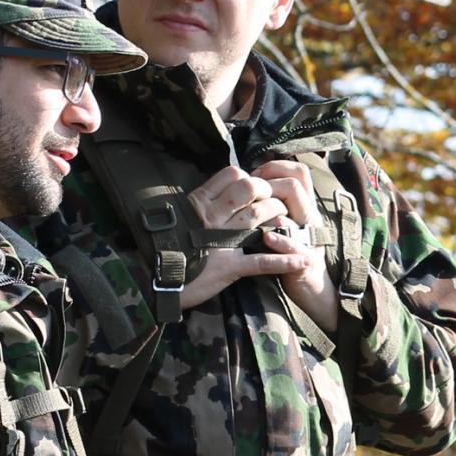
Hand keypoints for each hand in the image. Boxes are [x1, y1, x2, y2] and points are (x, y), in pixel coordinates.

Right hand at [177, 164, 307, 309]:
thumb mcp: (182, 218)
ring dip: (280, 216)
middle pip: (248, 191)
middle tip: (278, 200)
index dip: (251, 177)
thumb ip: (203, 203)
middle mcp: (210, 218)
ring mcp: (220, 242)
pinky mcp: (229, 268)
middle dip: (268, 191)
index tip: (259, 186)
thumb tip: (224, 190)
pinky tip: (303, 261)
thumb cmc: (168, 248)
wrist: (152, 280)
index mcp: (198, 204)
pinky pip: (262, 262)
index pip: (232, 175)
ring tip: (290, 219)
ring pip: (256, 218)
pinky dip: (285, 261)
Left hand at [252, 158, 338, 333]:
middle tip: (251, 194)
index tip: (254, 176)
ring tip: (254, 210)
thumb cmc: (291, 252)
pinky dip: (281, 240)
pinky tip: (267, 239)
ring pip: (297, 209)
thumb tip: (255, 181)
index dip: (275, 168)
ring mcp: (310, 236)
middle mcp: (309, 216)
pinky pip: (295, 244)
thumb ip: (277, 204)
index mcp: (305, 206)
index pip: (298, 171)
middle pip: (296, 184)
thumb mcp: (288, 223)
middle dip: (269, 184)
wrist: (311, 285)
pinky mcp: (306, 258)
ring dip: (273, 206)